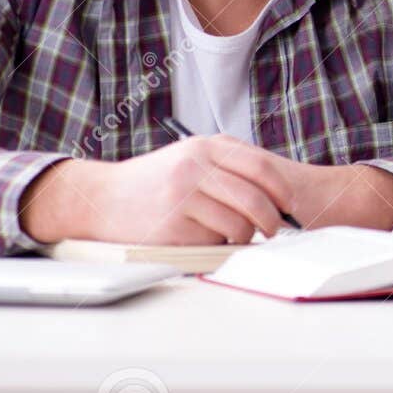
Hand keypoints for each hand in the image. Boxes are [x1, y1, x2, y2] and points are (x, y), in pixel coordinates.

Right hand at [22, 136, 392, 243]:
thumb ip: (226, 166)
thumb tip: (272, 188)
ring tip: (236, 236)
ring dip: (245, 236)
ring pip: (240, 222)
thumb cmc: (152, 183)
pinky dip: (217, 244)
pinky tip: (205, 240)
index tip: (291, 205)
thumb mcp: (189, 159)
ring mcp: (185, 194)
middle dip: (271, 218)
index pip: (262, 167)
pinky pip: (214, 239)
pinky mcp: (174, 223)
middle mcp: (198, 166)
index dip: (282, 189)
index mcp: (207, 147)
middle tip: (273, 230)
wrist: (101, 199)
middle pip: (258, 196)